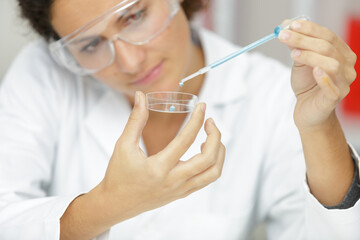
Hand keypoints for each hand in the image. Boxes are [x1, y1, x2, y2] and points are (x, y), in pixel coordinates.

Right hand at [99, 91, 224, 220]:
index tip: (202, 106)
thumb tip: (140, 96)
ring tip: (211, 137)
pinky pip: (206, 180)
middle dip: (215, 136)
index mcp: (158, 168)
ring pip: (213, 173)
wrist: (115, 204)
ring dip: (219, 152)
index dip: (197, 120)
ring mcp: (180, 189)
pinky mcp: (182, 193)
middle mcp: (173, 181)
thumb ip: (135, 120)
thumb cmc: (118, 175)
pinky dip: (213, 164)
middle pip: (208, 159)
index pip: (186, 140)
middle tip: (210, 121)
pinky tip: (205, 152)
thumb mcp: (123, 146)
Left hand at [279, 20, 356, 129]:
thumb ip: (296, 45)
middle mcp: (346, 67)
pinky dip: (324, 78)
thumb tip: (285, 26)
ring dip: (311, 56)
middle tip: (284, 37)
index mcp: (341, 54)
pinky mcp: (335, 98)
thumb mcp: (300, 62)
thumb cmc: (307, 84)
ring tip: (293, 54)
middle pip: (328, 48)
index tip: (291, 25)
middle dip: (304, 40)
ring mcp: (343, 83)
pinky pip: (332, 87)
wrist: (307, 110)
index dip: (310, 29)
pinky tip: (314, 70)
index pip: (328, 36)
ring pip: (332, 64)